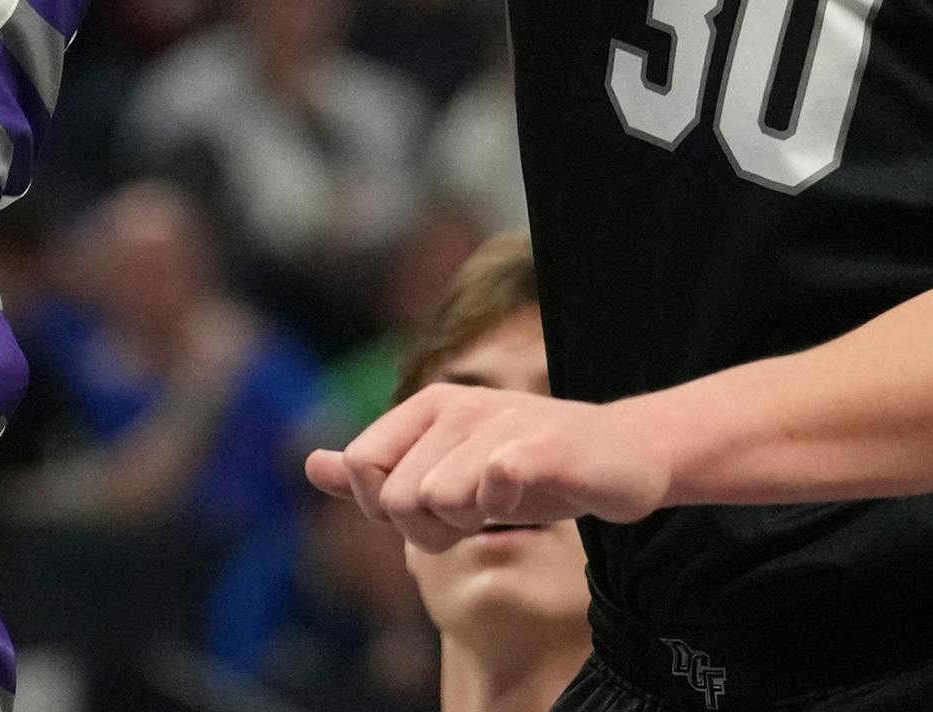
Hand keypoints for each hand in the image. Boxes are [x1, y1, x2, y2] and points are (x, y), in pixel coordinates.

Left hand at [305, 381, 671, 554]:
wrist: (621, 457)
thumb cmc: (526, 467)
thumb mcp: (444, 467)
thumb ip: (379, 471)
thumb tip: (311, 466)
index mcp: (428, 406)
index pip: (364, 468)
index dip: (391, 510)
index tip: (436, 508)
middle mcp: (457, 405)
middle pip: (396, 498)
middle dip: (430, 528)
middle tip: (479, 510)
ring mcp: (498, 422)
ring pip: (437, 501)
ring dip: (472, 524)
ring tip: (508, 500)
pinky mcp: (539, 446)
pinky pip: (491, 484)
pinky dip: (501, 498)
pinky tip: (527, 488)